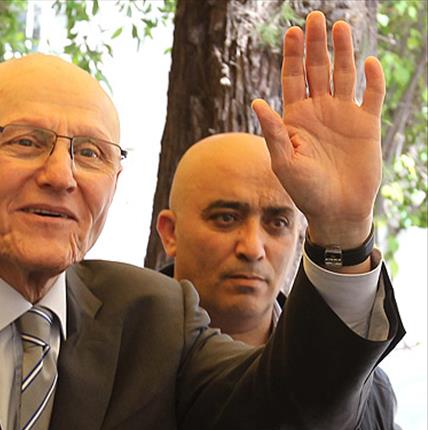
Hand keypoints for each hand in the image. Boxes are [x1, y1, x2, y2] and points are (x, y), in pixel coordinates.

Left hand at [252, 11, 384, 249]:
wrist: (337, 210)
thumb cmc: (305, 190)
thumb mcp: (284, 162)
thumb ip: (273, 132)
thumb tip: (256, 102)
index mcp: (295, 117)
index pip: (292, 78)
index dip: (292, 55)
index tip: (292, 31)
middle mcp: (319, 111)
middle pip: (317, 70)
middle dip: (315, 44)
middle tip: (315, 17)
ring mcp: (344, 115)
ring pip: (344, 75)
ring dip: (343, 52)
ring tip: (340, 27)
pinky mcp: (367, 124)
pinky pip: (372, 95)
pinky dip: (373, 79)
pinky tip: (369, 62)